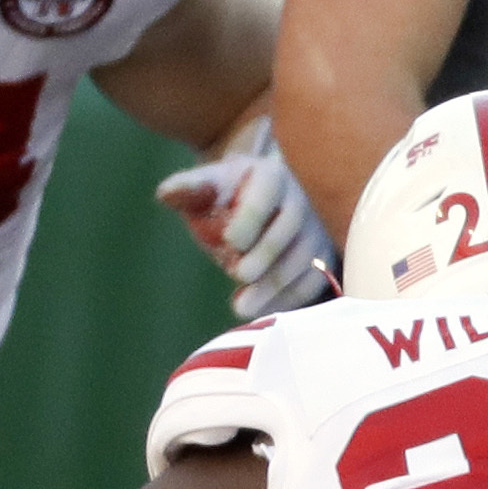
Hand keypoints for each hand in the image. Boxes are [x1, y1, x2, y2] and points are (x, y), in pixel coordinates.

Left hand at [154, 145, 335, 319]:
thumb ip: (188, 189)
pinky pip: (312, 282)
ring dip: (274, 286)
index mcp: (271, 176)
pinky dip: (288, 299)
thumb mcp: (205, 188)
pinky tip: (262, 311)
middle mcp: (300, 201)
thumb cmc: (226, 198)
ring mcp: (315, 232)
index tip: (229, 240)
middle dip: (265, 255)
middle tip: (239, 274)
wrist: (257, 206)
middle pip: (289, 230)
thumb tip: (166, 193)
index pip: (264, 196)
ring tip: (243, 307)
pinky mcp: (321, 259)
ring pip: (303, 260)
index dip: (249, 219)